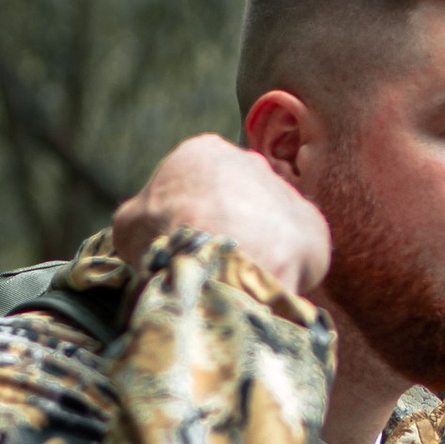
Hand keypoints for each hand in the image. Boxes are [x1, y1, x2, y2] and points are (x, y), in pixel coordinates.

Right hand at [111, 133, 331, 300]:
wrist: (217, 261)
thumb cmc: (165, 238)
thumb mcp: (131, 225)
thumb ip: (145, 219)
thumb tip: (146, 232)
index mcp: (203, 153)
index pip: (197, 185)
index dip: (188, 220)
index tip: (184, 248)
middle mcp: (251, 163)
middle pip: (239, 201)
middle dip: (230, 230)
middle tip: (215, 266)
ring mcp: (285, 193)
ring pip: (272, 226)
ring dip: (260, 252)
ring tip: (240, 284)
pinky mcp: (313, 228)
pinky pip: (298, 255)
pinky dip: (285, 273)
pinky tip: (265, 290)